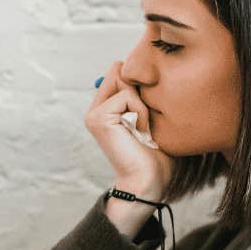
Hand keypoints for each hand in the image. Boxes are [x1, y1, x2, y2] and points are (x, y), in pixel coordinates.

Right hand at [85, 61, 175, 198]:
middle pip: (120, 70)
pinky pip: (127, 95)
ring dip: (142, 102)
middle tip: (147, 121)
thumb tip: (142, 68)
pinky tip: (142, 132)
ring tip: (144, 127)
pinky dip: (141, 112)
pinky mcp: (98, 118)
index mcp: (106, 108)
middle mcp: (96, 109)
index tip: (149, 111)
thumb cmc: (157, 155)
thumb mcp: (152, 115)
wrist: (148, 181)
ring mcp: (94, 113)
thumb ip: (144, 92)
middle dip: (140, 90)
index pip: (121, 72)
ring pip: (123, 79)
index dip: (140, 83)